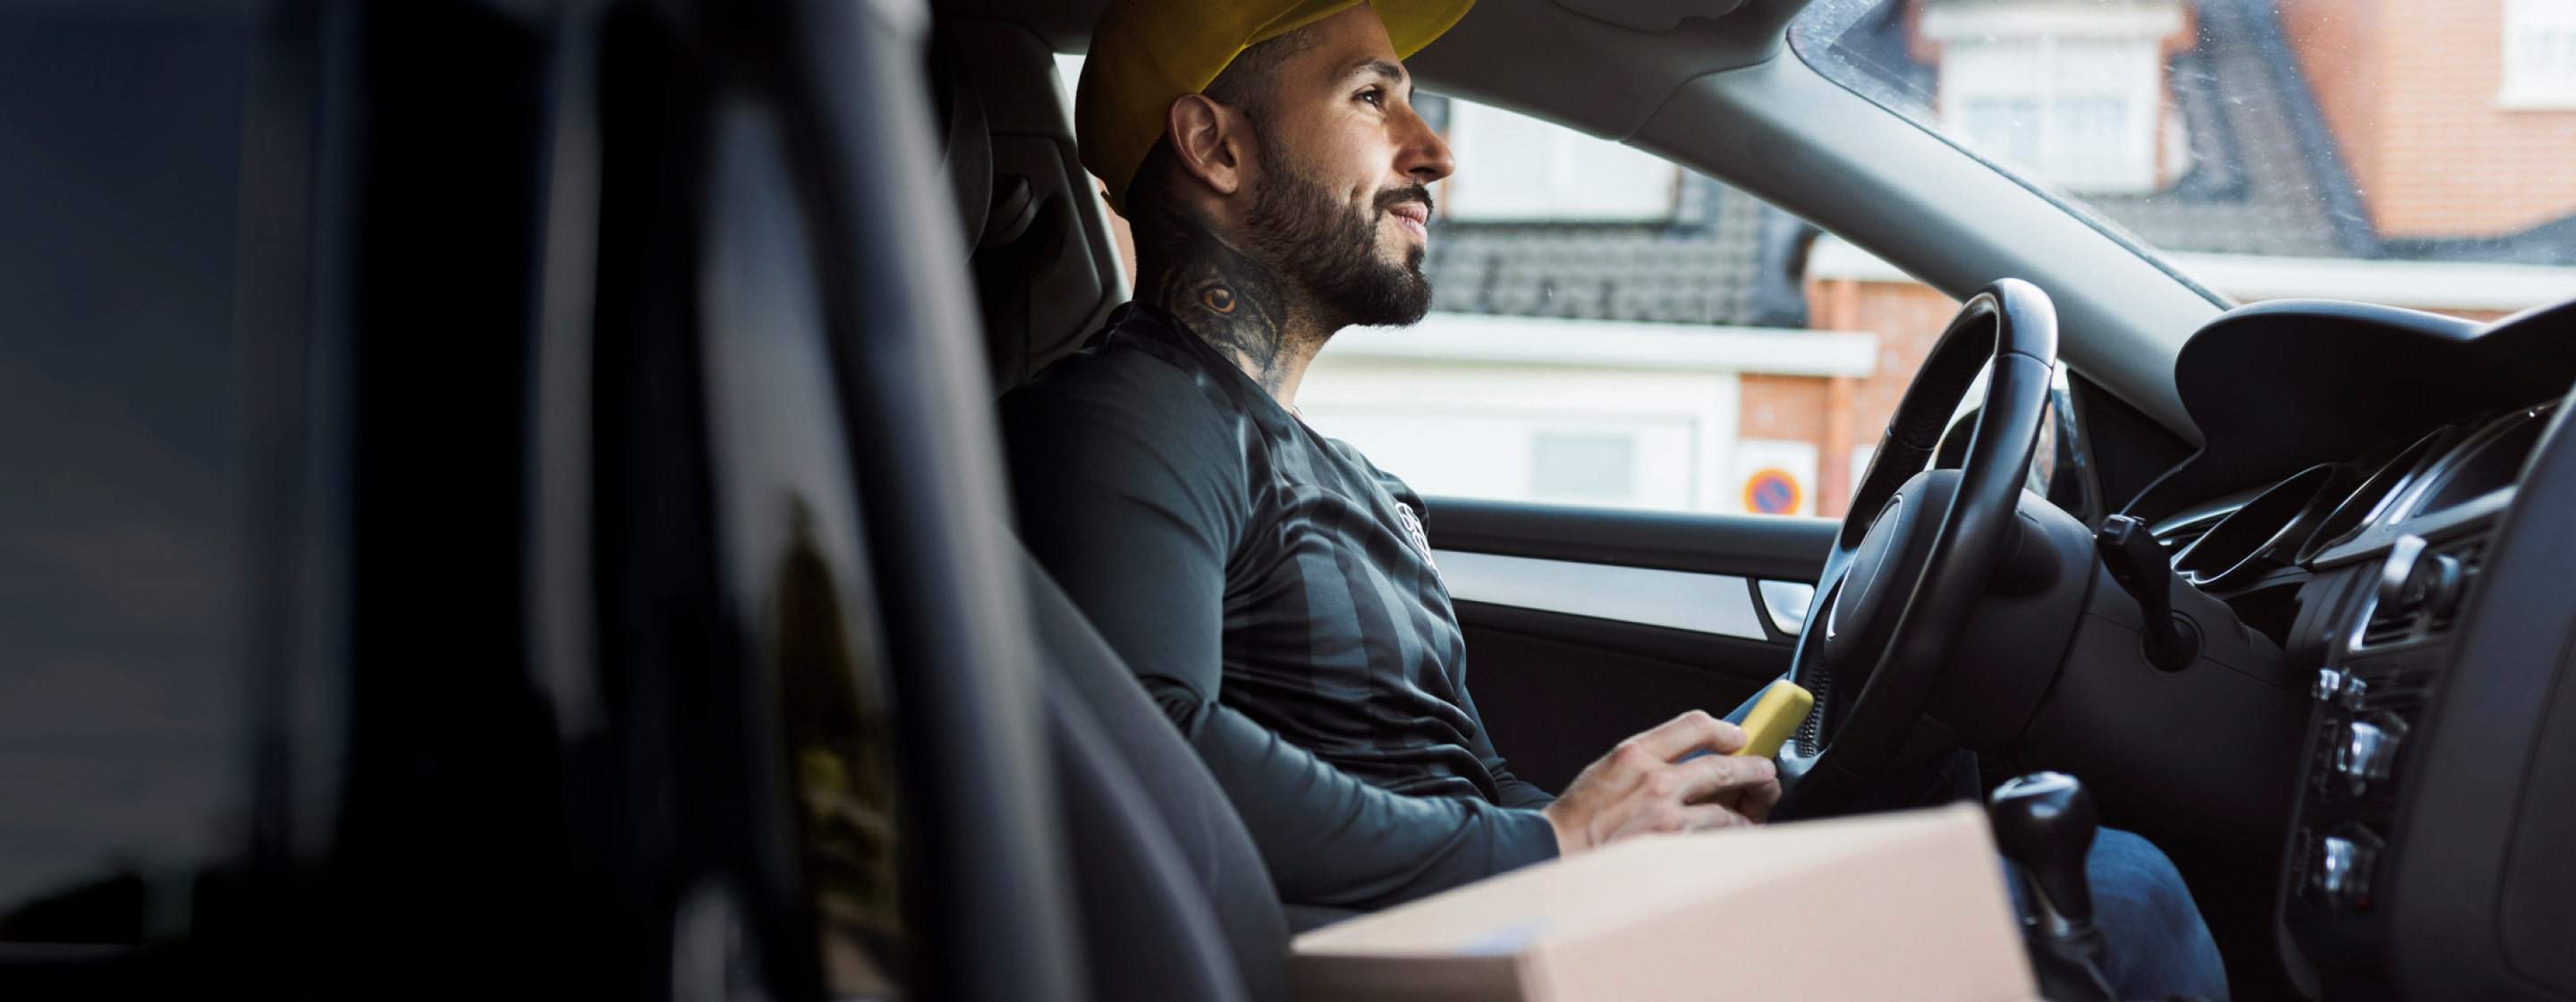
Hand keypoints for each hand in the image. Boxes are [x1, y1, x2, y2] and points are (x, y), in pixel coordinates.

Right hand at [1541, 710, 1781, 855]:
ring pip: (1725, 809)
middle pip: (1723, 765)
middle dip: (1752, 769)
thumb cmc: (1574, 820)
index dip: (1725, 729)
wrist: (1552, 852)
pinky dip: (1727, 839)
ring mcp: (1666, 814)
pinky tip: (1730, 841)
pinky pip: (1714, 840)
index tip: (1737, 736)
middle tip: (1764, 773)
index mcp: (1634, 753)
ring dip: (1744, 814)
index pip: (1694, 725)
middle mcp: (1654, 778)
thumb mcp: (1604, 772)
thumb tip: (1680, 763)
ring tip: (1749, 817)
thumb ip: (1642, 763)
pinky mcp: (1672, 845)